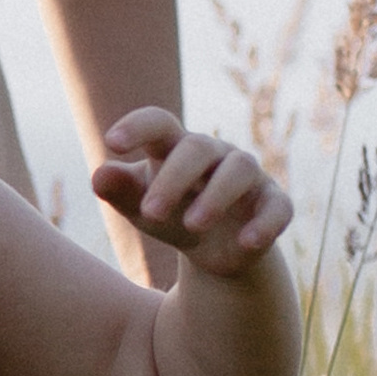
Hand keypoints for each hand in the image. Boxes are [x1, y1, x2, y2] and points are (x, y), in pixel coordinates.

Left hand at [91, 112, 291, 280]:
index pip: (159, 124)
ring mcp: (248, 176)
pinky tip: (248, 242)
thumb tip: (99, 176)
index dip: (138, 127)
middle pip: (197, 148)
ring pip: (240, 169)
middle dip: (173, 179)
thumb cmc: (170, 216)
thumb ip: (121, 192)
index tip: (111, 142)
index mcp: (176, 148)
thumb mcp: (142, 208)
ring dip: (216, 197)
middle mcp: (214, 154)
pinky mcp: (274, 203)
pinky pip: (277, 206)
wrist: (214, 251)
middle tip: (151, 213)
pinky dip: (266, 223)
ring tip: (192, 226)